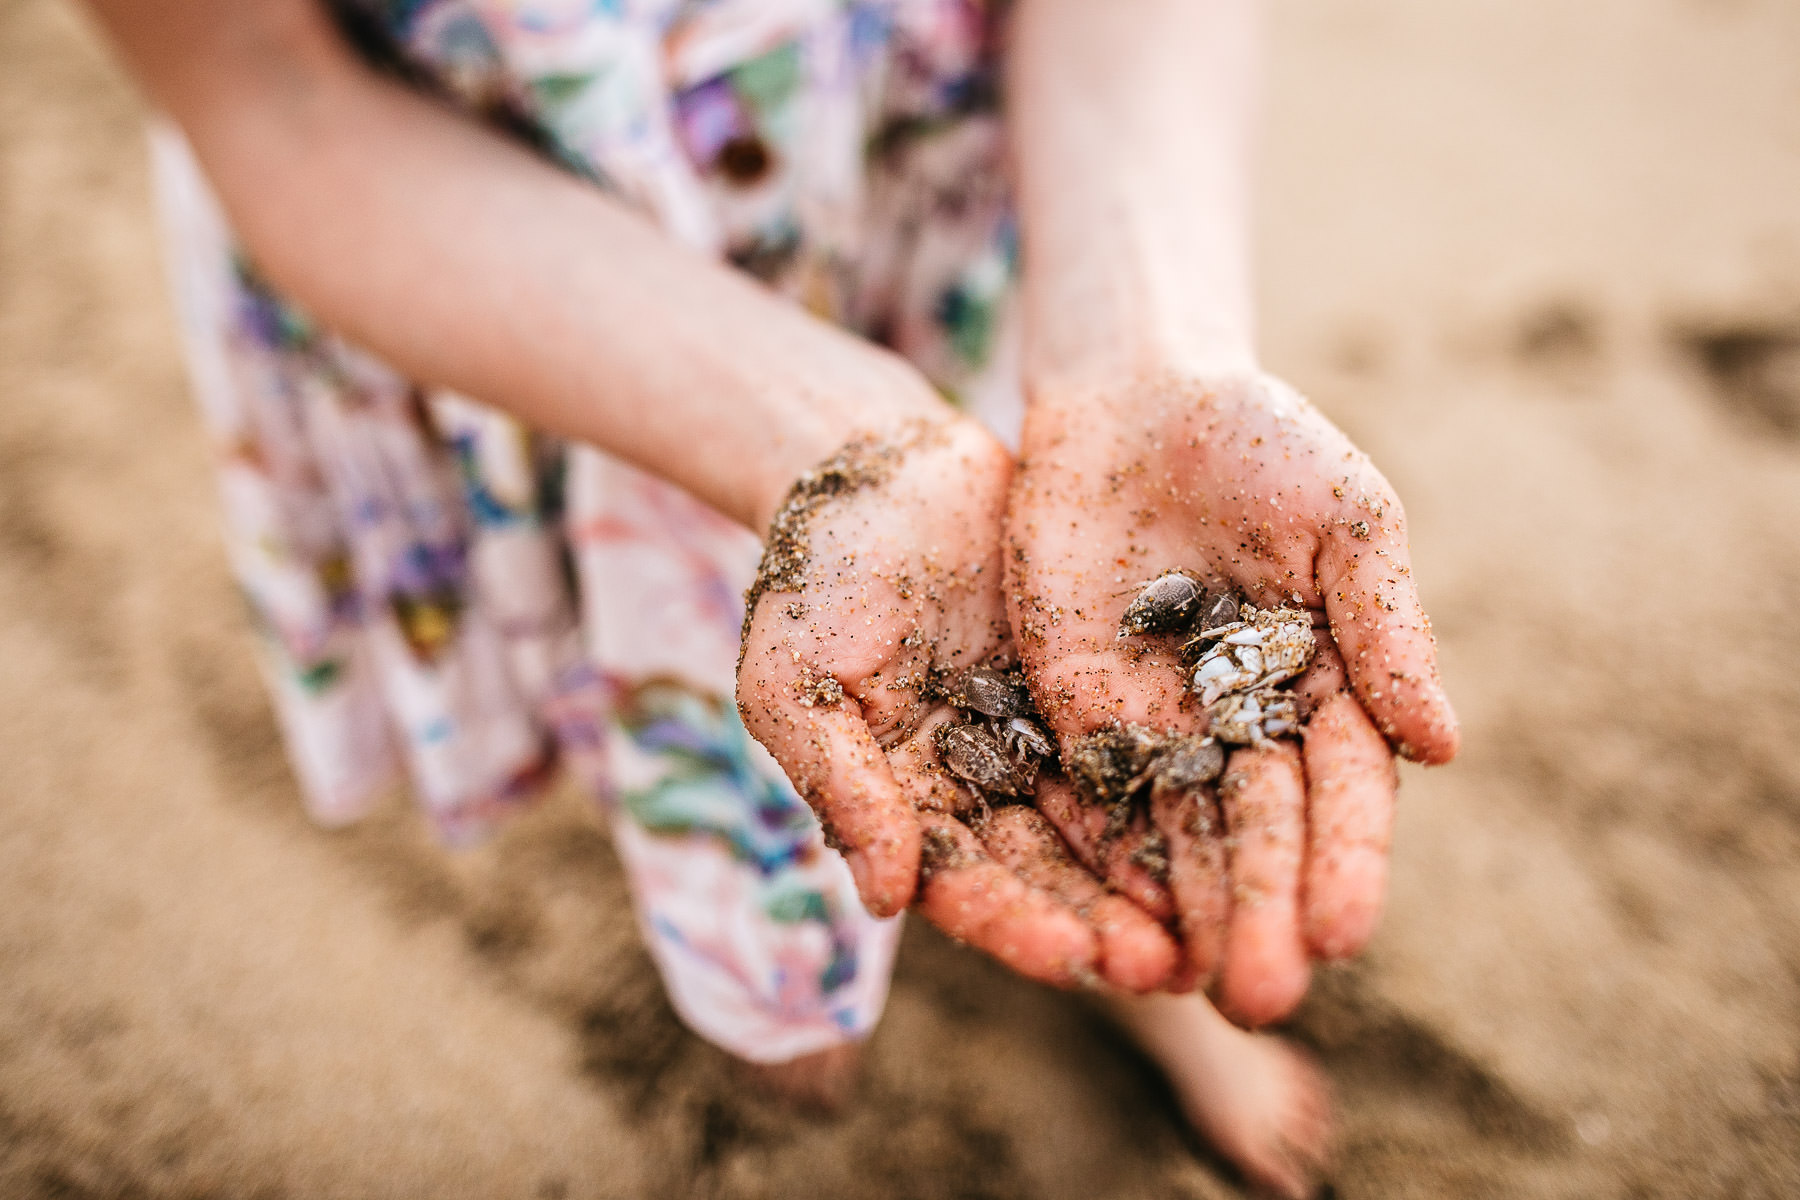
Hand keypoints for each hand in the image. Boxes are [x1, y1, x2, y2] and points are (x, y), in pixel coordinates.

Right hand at [737, 416, 1180, 991]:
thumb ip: (840, 783)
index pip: (961, 881)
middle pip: (1046, 872)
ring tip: (1216, 927)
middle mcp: (978, 787)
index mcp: (905, 803)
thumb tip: (885, 901)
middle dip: (1104, 925)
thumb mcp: (795, 681)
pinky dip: (1179, 787)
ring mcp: (1037, 739)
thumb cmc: (813, 576)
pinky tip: (1235, 823)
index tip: (1073, 956)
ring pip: (1104, 824)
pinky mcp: (1089, 689)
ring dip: (1154, 881)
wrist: (879, 470)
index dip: (1014, 923)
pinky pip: (1141, 744)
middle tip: (1167, 971)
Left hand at [1006, 369, 1459, 1022]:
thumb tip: (1441, 747)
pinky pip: (1086, 794)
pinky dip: (1096, 857)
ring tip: (1190, 990)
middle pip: (1257, 836)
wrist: (1134, 400)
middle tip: (1261, 999)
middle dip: (1261, 914)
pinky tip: (1100, 919)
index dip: (1344, 863)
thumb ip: (1386, 625)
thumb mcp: (1344, 518)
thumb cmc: (1263, 443)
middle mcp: (1243, 728)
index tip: (1344, 933)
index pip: (1340, 796)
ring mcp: (1157, 725)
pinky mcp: (1074, 711)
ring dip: (1184, 913)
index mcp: (1326, 690)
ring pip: (1174, 836)